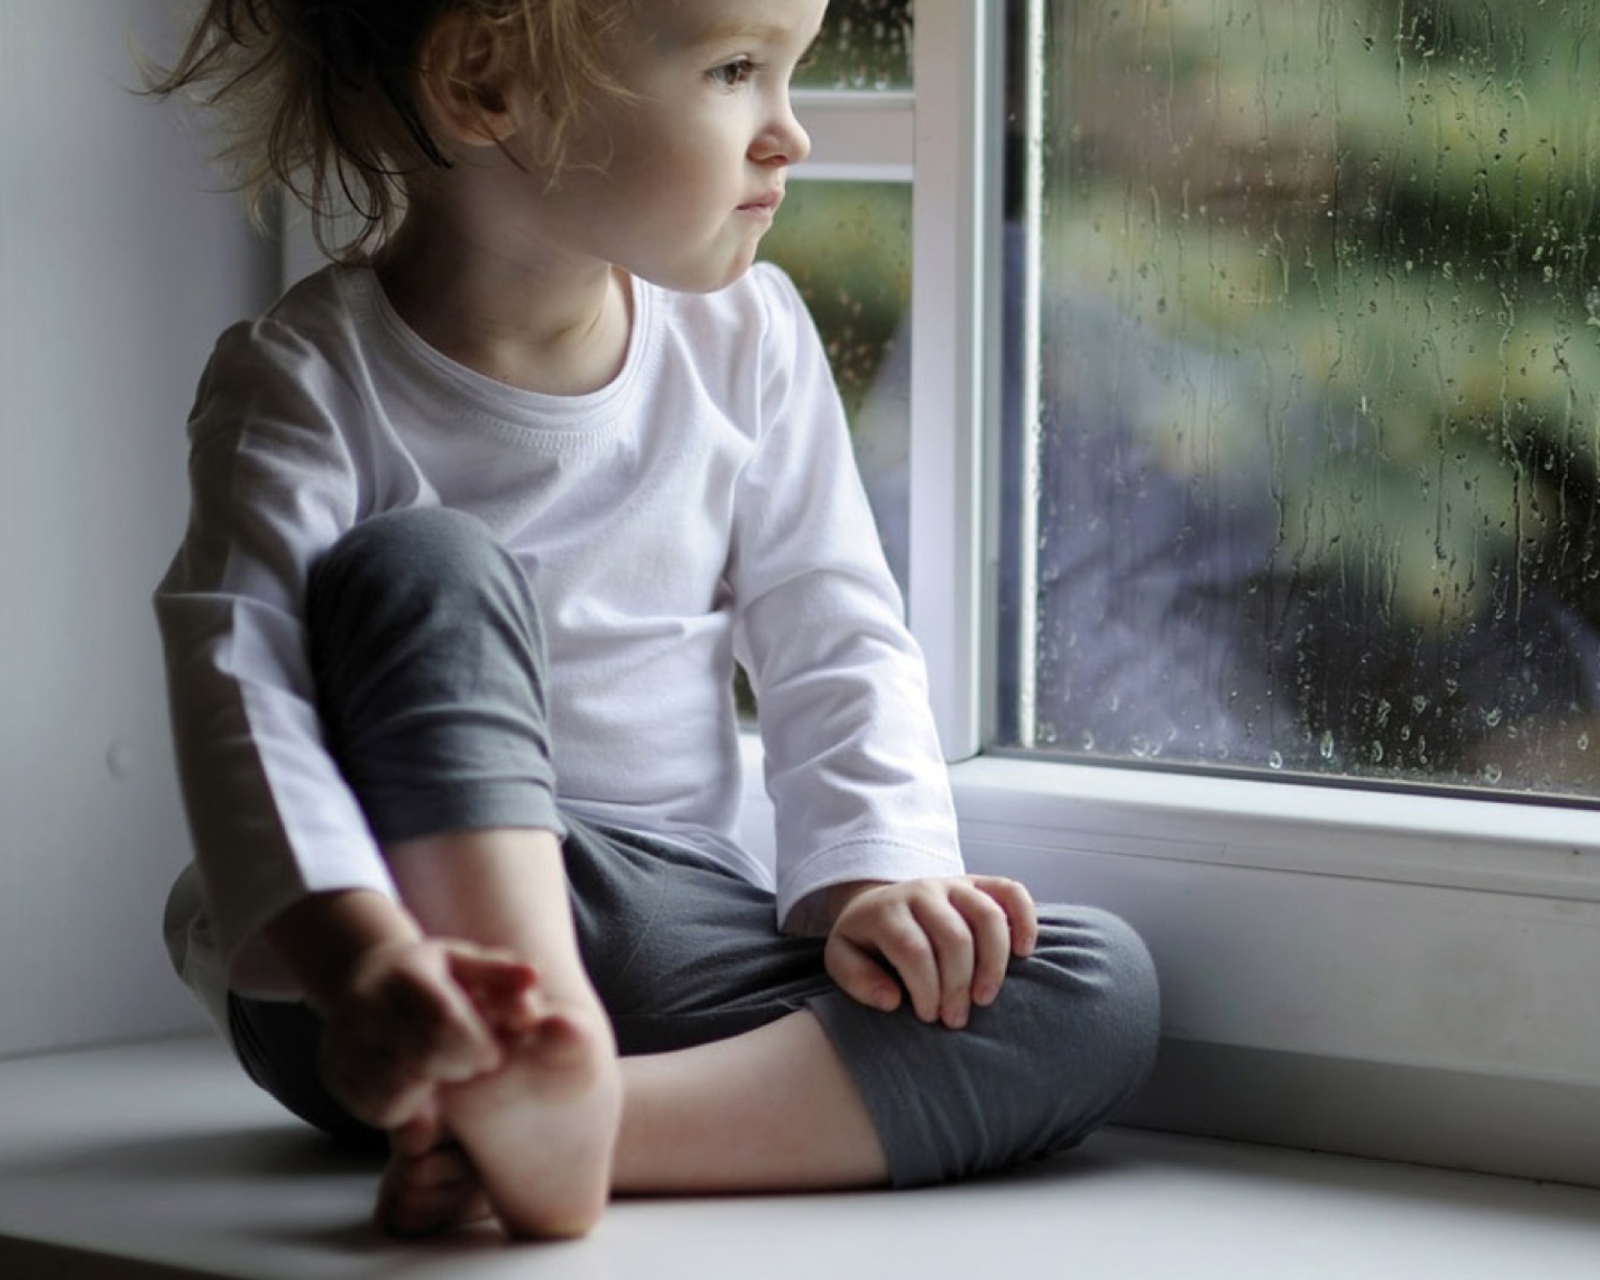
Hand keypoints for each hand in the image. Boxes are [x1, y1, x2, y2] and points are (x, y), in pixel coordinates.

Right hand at [315, 937, 536, 1130]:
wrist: (363, 980)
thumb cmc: (431, 975)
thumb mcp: (465, 962)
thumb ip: (501, 973)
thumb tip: (533, 978)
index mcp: (404, 973)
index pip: (444, 1022)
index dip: (476, 1047)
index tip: (491, 1055)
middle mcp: (365, 1005)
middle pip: (421, 1057)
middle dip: (456, 1069)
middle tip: (469, 1067)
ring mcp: (344, 1040)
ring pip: (396, 1091)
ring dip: (430, 1094)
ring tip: (441, 1075)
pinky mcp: (334, 1073)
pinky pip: (375, 1109)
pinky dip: (406, 1108)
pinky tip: (418, 1089)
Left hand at [824, 877, 1038, 1029]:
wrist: (878, 904)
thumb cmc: (867, 943)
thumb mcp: (842, 959)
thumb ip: (856, 980)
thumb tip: (891, 1000)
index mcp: (886, 910)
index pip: (913, 950)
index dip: (926, 988)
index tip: (929, 1017)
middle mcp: (922, 890)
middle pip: (954, 937)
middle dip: (958, 985)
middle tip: (956, 1020)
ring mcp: (953, 884)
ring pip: (987, 916)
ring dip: (993, 963)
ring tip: (985, 998)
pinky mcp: (978, 883)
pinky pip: (1011, 892)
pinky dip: (1024, 920)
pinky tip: (1024, 953)